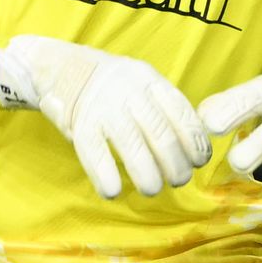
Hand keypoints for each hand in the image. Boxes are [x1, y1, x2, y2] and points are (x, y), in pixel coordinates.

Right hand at [0, 34, 210, 199]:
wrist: (63, 71)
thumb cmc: (113, 88)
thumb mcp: (143, 84)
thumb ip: (166, 108)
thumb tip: (196, 148)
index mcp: (149, 80)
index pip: (182, 114)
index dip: (195, 143)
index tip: (198, 162)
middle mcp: (128, 91)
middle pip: (161, 134)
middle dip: (176, 166)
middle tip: (178, 180)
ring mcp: (102, 107)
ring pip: (133, 147)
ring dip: (148, 177)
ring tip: (152, 189)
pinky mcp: (79, 125)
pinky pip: (96, 156)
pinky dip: (107, 178)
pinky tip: (114, 192)